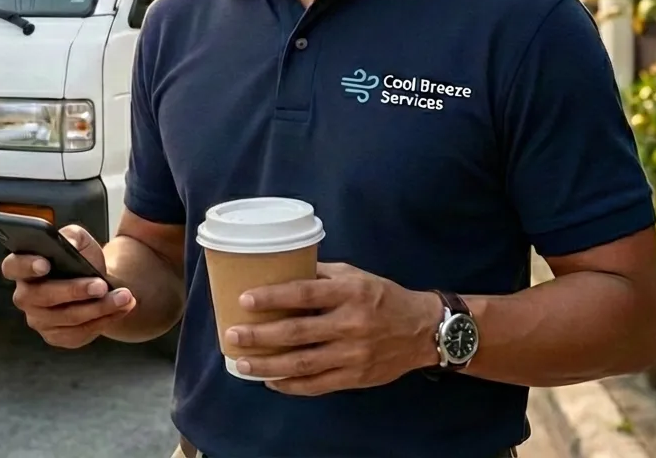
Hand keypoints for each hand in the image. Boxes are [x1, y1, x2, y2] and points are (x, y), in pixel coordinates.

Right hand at [0, 225, 136, 348]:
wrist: (95, 280)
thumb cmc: (80, 257)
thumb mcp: (78, 239)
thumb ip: (71, 236)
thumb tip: (67, 243)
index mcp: (22, 267)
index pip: (13, 266)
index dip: (26, 266)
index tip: (45, 264)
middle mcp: (25, 296)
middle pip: (43, 297)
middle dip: (74, 291)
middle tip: (101, 285)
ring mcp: (39, 320)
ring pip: (67, 318)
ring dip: (99, 308)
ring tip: (124, 296)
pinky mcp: (56, 336)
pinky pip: (79, 333)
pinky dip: (104, 320)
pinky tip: (122, 308)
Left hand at [223, 263, 441, 395]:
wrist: (423, 330)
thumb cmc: (382, 296)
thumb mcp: (355, 275)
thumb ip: (321, 275)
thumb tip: (281, 269)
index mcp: (348, 293)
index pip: (303, 295)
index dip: (272, 297)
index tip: (244, 299)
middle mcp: (349, 324)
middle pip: (297, 333)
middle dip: (260, 336)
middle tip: (233, 335)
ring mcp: (352, 355)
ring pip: (302, 364)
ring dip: (268, 365)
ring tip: (241, 363)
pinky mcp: (355, 378)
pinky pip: (317, 385)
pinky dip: (290, 385)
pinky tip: (270, 381)